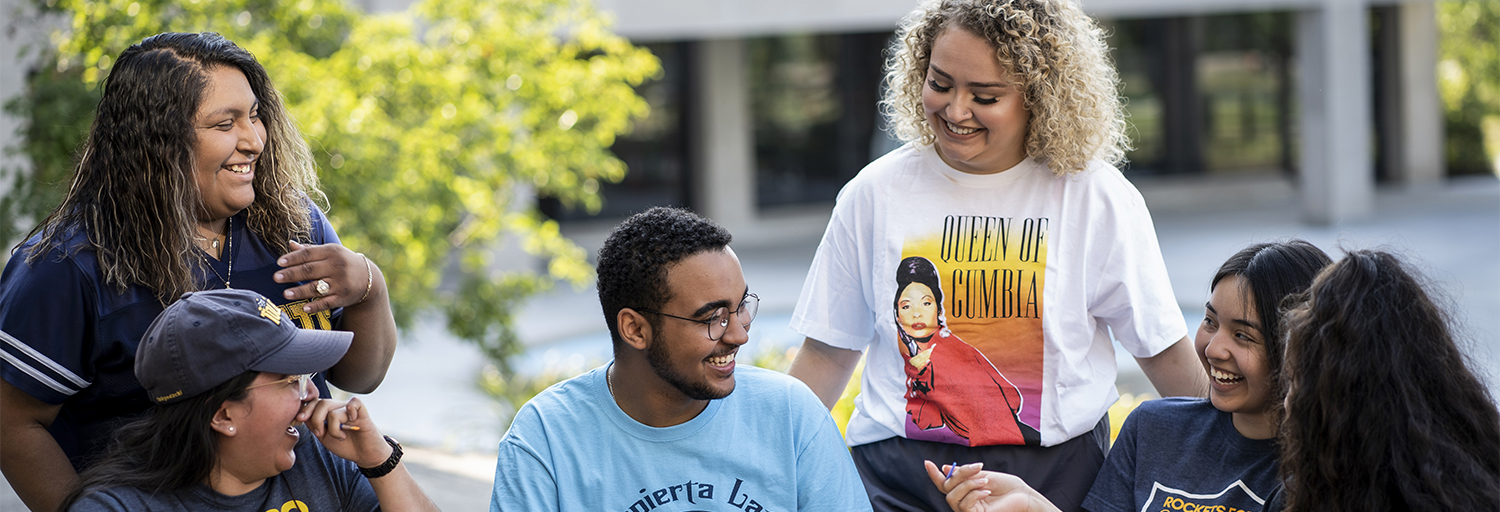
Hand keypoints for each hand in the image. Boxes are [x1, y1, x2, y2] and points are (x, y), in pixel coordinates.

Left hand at [275, 241, 373, 312]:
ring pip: (317, 287)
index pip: (308, 254)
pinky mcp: (343, 297)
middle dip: (292, 274)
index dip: (293, 258)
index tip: (279, 263)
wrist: (368, 278)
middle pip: (310, 270)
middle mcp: (336, 266)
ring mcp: (340, 283)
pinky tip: (304, 308)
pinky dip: (316, 306)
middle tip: (276, 277)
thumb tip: (290, 244)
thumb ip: (310, 250)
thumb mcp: (330, 252)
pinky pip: (327, 302)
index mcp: (331, 252)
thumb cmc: (342, 262)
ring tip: (286, 293)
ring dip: (300, 291)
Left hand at [304, 397, 392, 468]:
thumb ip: (314, 425)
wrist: (364, 454)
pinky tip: (352, 423)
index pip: (315, 402)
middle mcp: (340, 407)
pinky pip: (354, 403)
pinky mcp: (363, 412)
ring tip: (340, 436)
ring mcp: (351, 410)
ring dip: (333, 428)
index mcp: (330, 411)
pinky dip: (350, 412)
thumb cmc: (346, 445)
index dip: (306, 409)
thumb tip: (301, 416)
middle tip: (321, 433)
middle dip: (316, 420)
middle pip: (322, 403)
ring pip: (334, 411)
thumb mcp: (325, 436)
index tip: (299, 419)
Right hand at [923, 461, 1058, 511]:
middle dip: (959, 475)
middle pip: (947, 489)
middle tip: (976, 467)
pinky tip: (986, 491)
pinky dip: (973, 495)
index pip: (945, 484)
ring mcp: (969, 511)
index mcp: (965, 491)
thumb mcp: (982, 474)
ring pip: (952, 498)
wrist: (1023, 496)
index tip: (927, 462)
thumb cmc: (1006, 486)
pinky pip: (964, 506)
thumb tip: (945, 468)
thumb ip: (964, 473)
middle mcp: (964, 502)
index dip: (935, 474)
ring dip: (968, 485)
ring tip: (984, 481)